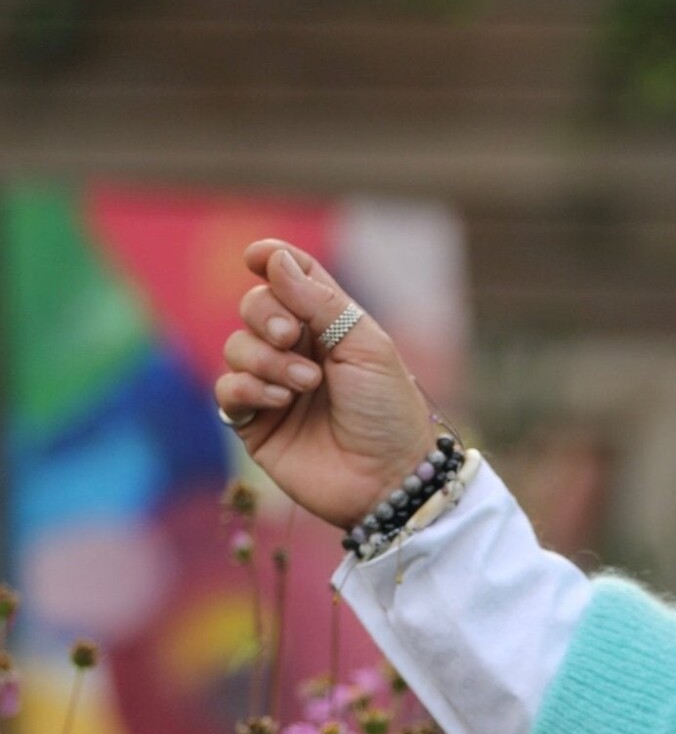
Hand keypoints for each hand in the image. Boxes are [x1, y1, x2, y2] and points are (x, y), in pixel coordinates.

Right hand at [214, 240, 436, 531]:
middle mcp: (299, 352)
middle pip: (254, 307)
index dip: (272, 261)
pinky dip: (248, 387)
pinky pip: (227, 389)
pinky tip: (280, 401)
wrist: (390, 478)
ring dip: (266, 359)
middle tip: (290, 335)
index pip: (292, 280)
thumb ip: (319, 302)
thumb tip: (274, 257)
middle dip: (265, 315)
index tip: (258, 256)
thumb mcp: (365, 346)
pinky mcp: (256, 424)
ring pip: (237, 347)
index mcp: (331, 328)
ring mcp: (275, 387)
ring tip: (306, 384)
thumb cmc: (388, 412)